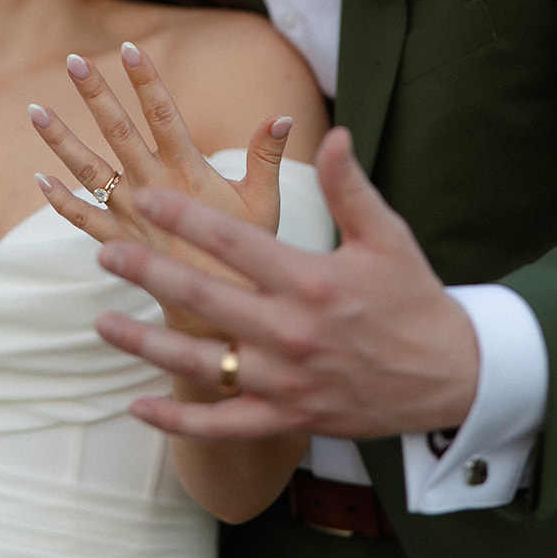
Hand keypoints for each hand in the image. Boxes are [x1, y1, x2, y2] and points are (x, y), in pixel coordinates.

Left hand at [29, 41, 293, 313]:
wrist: (218, 317)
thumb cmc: (246, 258)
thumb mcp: (263, 203)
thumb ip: (267, 155)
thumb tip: (282, 115)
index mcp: (188, 173)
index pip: (165, 115)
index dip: (147, 82)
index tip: (131, 49)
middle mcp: (153, 189)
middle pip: (118, 132)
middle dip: (96, 95)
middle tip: (73, 61)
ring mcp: (129, 216)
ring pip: (88, 171)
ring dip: (60, 140)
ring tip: (33, 110)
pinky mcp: (115, 242)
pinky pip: (80, 218)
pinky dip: (59, 200)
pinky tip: (39, 179)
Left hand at [94, 126, 479, 440]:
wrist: (453, 377)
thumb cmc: (413, 298)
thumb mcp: (387, 236)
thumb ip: (350, 187)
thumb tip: (335, 132)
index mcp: (311, 280)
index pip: (234, 242)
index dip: (184, 218)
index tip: (145, 199)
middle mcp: (292, 332)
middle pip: (204, 299)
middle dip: (148, 274)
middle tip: (107, 254)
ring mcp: (286, 381)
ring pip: (202, 364)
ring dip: (146, 346)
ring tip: (103, 324)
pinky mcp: (288, 418)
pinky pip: (224, 424)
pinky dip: (181, 421)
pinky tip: (139, 407)